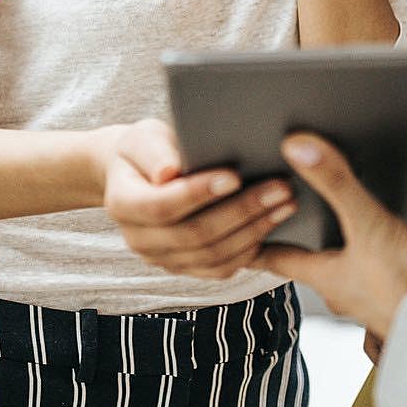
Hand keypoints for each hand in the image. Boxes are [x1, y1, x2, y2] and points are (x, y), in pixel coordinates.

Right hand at [100, 119, 297, 279]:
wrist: (142, 173)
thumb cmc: (146, 149)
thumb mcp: (143, 137)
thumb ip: (154, 152)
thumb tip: (168, 172)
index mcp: (121, 204)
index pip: (161, 206)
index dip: (198, 194)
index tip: (235, 175)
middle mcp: (139, 239)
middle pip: (194, 234)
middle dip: (241, 211)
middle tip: (280, 188)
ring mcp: (163, 259)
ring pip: (212, 256)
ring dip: (254, 231)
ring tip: (286, 204)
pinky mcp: (186, 268)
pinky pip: (220, 269)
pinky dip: (250, 250)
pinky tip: (273, 226)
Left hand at [253, 133, 406, 341]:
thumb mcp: (368, 225)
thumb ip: (335, 184)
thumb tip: (297, 148)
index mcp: (328, 275)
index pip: (277, 257)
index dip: (256, 242)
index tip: (236, 235)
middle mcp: (351, 291)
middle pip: (323, 260)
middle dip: (316, 239)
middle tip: (303, 216)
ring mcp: (386, 298)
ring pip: (376, 267)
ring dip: (381, 248)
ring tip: (386, 227)